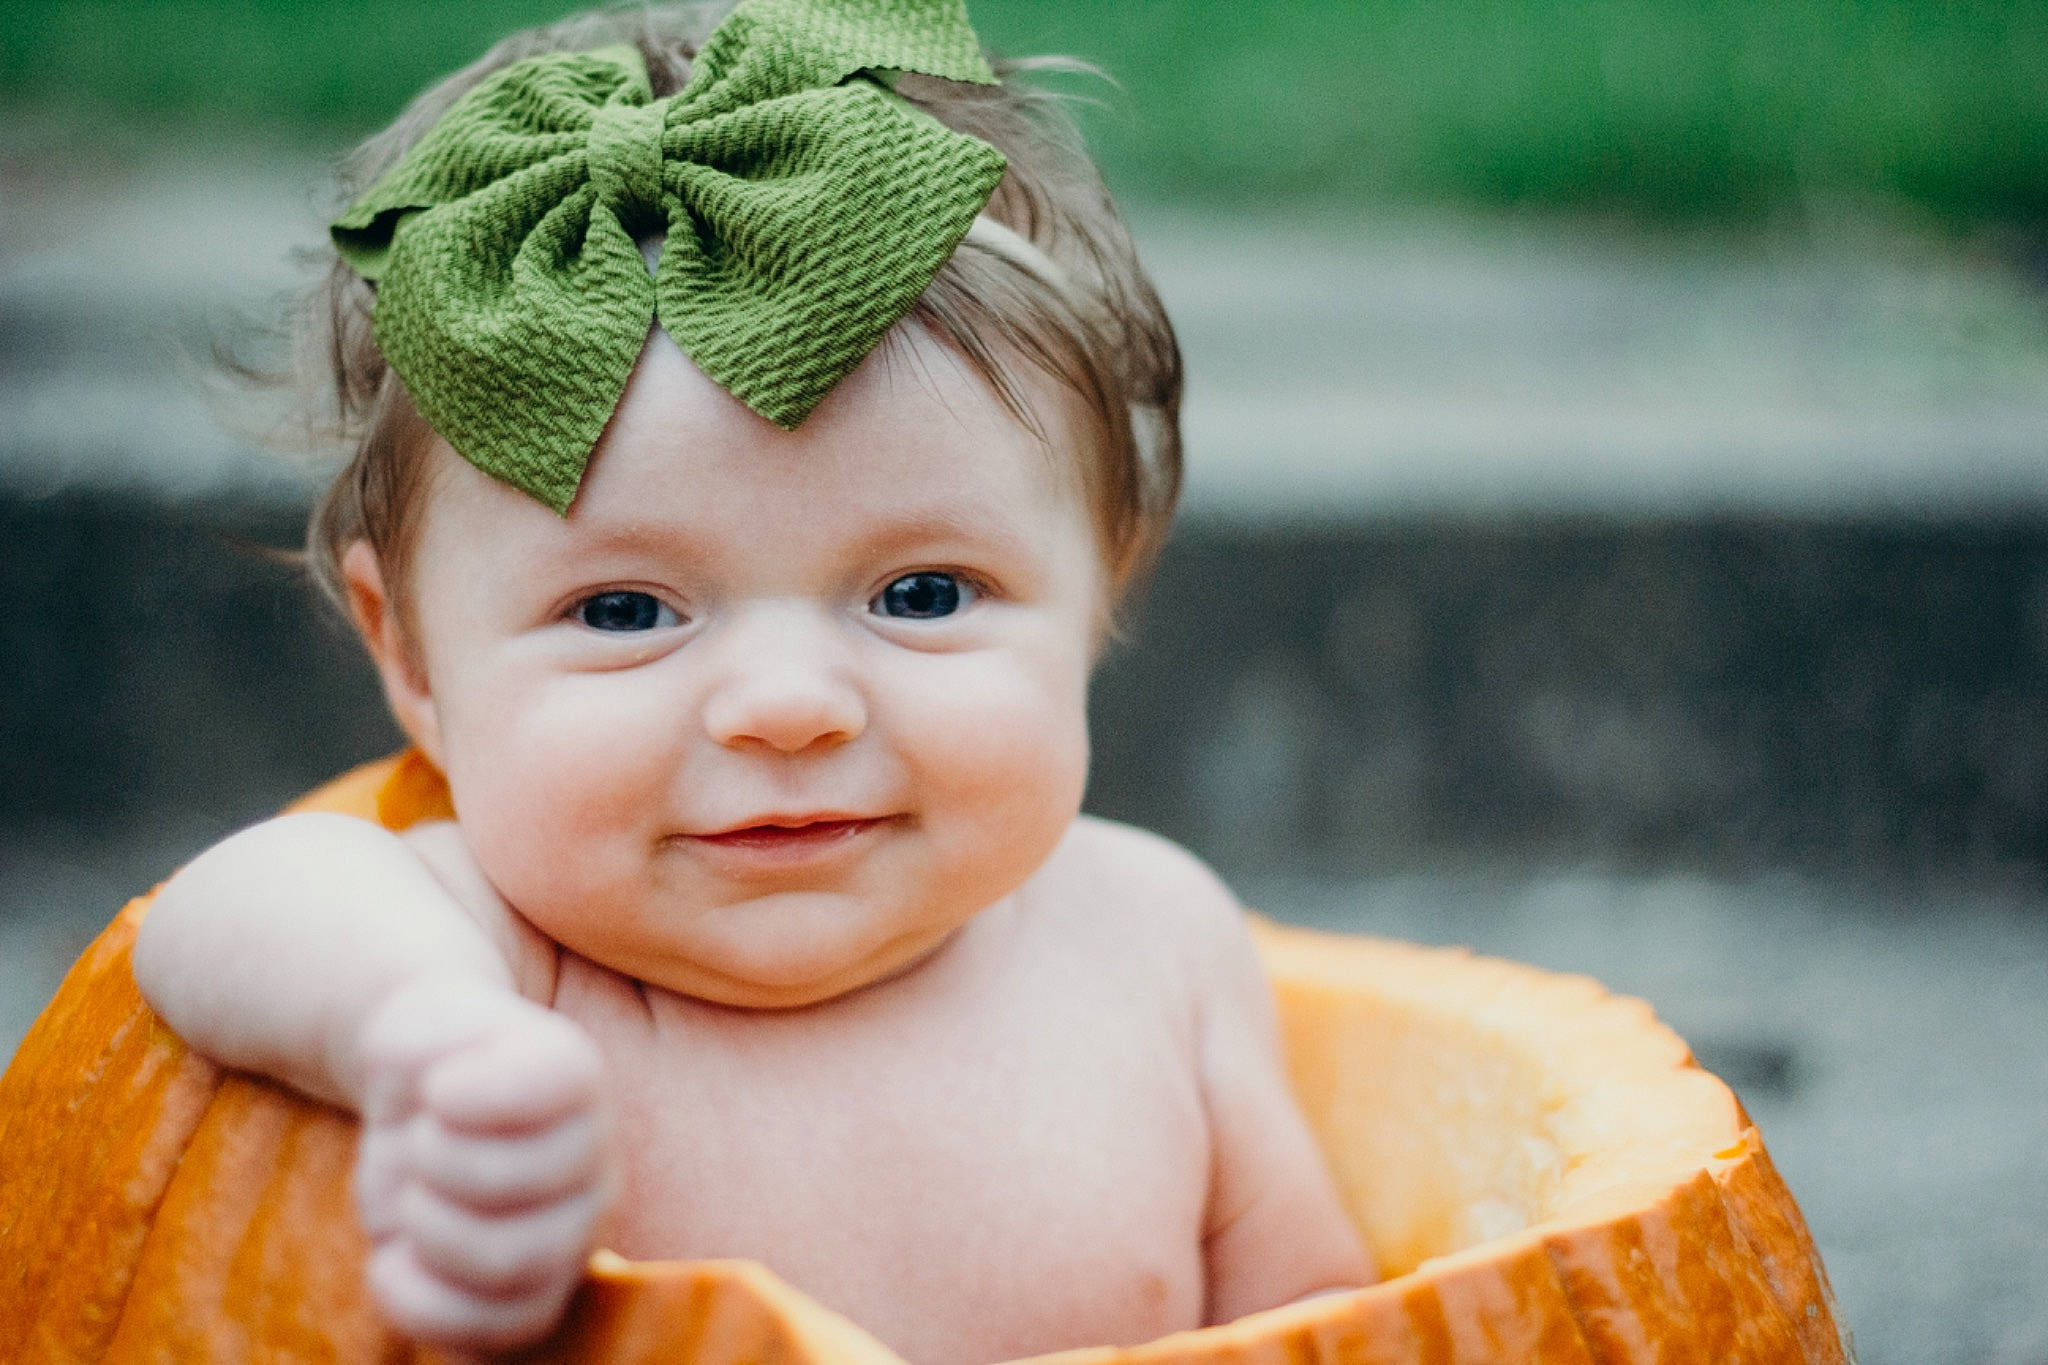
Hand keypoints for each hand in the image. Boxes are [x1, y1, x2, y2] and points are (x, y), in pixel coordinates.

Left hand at [351, 978, 615, 1351]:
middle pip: (521, 1181)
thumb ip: (425, 1038)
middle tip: (418, 1142)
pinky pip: (500, 1332)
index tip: (438, 1089)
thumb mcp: (413, 1024)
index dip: (479, 1095)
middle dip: (437, 1164)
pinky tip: (391, 1261)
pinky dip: (422, 1305)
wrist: (427, 1102)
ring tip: (410, 1199)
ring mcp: (575, 1229)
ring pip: (513, 1264)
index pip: (561, 1085)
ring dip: (429, 1233)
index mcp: (576, 1073)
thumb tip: (443, 1097)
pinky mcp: (540, 1293)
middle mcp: (595, 1154)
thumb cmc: (426, 1061)